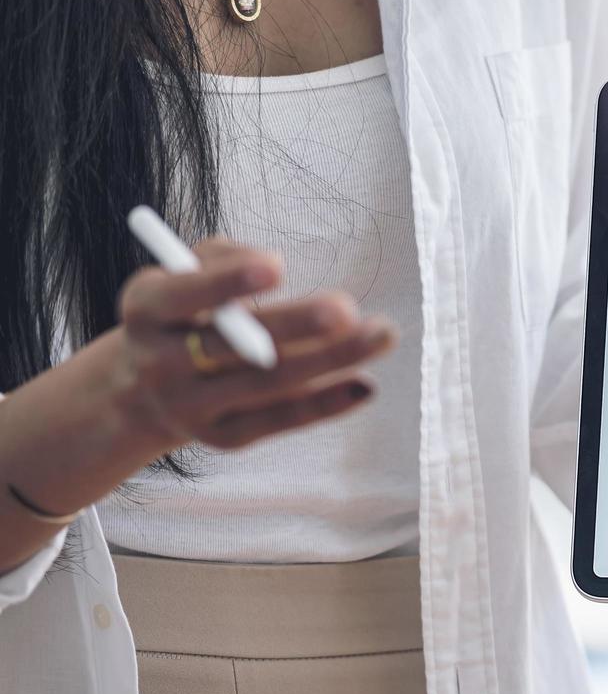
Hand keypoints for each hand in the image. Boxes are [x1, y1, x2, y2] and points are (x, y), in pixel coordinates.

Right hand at [0, 236, 396, 573]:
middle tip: (348, 308)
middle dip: (295, 325)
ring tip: (380, 336)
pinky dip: (324, 404)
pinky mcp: (221, 437)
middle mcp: (160, 363)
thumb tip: (271, 266)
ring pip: (265, 384)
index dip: (227, 281)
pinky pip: (278, 420)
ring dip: (329, 360)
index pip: (182, 295)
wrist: (142, 389)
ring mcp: (189, 406)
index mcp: (146, 310)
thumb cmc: (184, 310)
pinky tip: (363, 386)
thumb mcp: (184, 272)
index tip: (278, 267)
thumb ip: (223, 257)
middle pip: (233, 345)